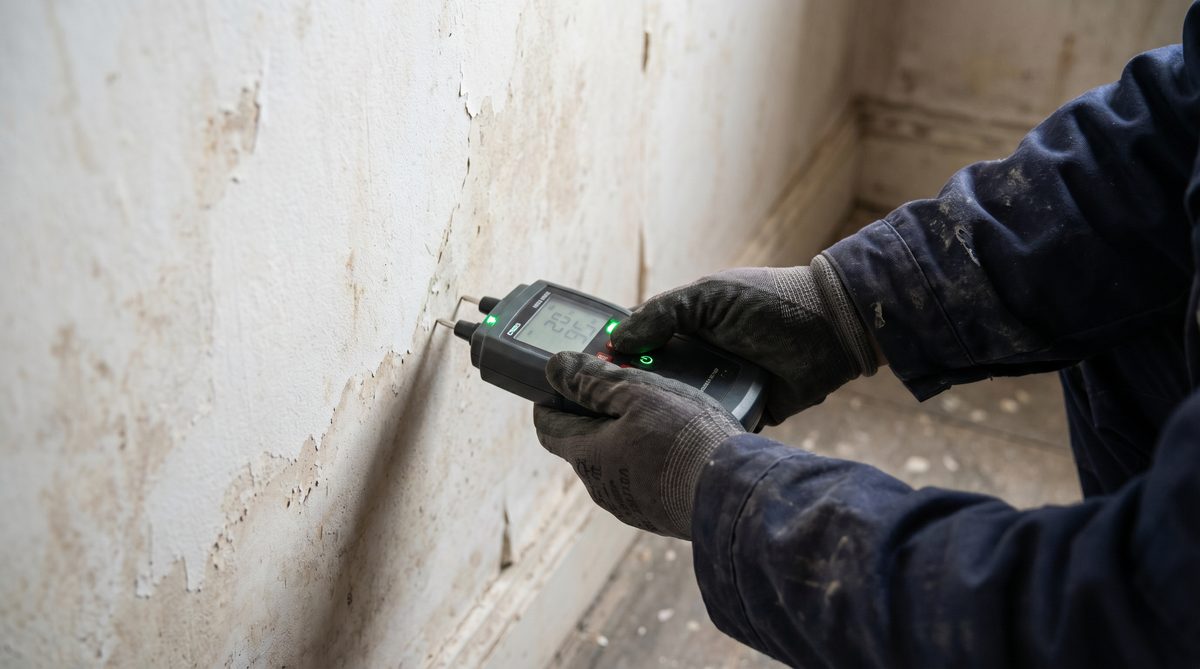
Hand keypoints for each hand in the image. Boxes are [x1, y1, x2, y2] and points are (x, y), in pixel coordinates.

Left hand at [533, 351, 743, 538]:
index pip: (548, 426)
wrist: (733, 492)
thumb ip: (593, 380)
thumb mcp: (638, 393)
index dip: (551, 401)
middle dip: (595, 416)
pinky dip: (649, 462)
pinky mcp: (657, 516)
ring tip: (656, 414)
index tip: (562, 383)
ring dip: (625, 439)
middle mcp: (600, 486)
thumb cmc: (684, 438)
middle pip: (583, 444)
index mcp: (587, 454)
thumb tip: (556, 368)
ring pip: (614, 464)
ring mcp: (630, 506)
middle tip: (622, 388)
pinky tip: (675, 447)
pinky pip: (643, 482)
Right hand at [611, 254, 878, 424]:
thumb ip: (664, 313)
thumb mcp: (711, 297)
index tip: (578, 375)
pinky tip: (668, 447)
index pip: (633, 345)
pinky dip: (693, 435)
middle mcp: (695, 360)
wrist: (832, 330)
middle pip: (647, 383)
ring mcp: (716, 390)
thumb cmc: (771, 302)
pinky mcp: (739, 415)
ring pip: (674, 410)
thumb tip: (615, 341)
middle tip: (595, 415)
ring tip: (626, 437)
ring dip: (657, 419)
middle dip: (625, 396)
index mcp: (684, 328)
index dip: (607, 358)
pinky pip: (708, 428)